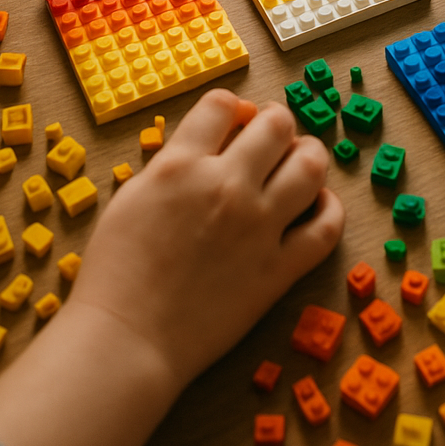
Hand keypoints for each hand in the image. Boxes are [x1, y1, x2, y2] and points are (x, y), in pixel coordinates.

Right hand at [70, 90, 343, 387]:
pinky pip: (326, 227)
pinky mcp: (279, 267)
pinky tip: (317, 205)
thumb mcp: (132, 198)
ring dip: (308, 156)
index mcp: (182, 165)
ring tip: (298, 163)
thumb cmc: (116, 274)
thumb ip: (174, 164)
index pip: (222, 105)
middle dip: (276, 124)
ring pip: (311, 165)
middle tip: (272, 138)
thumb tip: (212, 141)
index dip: (233, 108)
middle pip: (276, 125)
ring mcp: (258, 226)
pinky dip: (329, 209)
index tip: (235, 121)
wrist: (125, 340)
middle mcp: (226, 186)